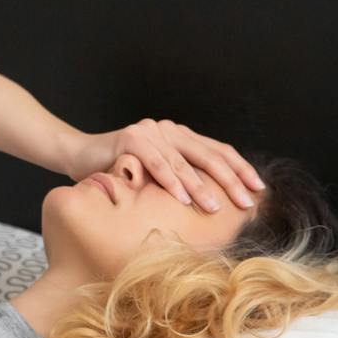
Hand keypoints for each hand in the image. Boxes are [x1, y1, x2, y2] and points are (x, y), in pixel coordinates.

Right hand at [63, 119, 264, 211]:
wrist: (78, 155)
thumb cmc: (118, 170)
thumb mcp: (155, 175)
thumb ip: (179, 178)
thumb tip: (215, 206)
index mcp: (179, 135)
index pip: (218, 151)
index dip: (240, 169)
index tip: (258, 190)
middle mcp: (168, 129)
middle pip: (208, 155)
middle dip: (230, 181)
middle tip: (246, 203)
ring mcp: (150, 132)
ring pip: (183, 162)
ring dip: (201, 187)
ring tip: (215, 208)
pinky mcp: (131, 139)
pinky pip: (156, 163)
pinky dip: (171, 182)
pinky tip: (183, 198)